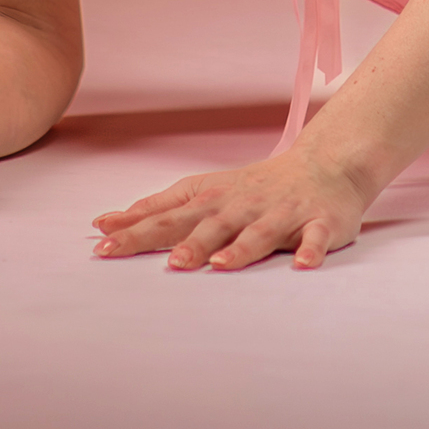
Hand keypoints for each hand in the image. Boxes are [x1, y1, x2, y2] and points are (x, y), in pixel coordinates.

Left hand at [90, 146, 370, 270]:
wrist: (325, 164)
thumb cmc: (253, 187)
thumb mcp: (202, 190)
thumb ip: (157, 209)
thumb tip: (104, 224)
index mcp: (213, 200)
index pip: (169, 217)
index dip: (138, 232)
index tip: (103, 247)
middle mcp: (244, 206)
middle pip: (213, 225)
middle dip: (192, 243)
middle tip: (171, 263)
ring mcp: (282, 214)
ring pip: (260, 232)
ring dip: (242, 248)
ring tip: (223, 264)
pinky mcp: (320, 222)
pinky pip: (315, 238)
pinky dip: (310, 250)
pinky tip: (303, 264)